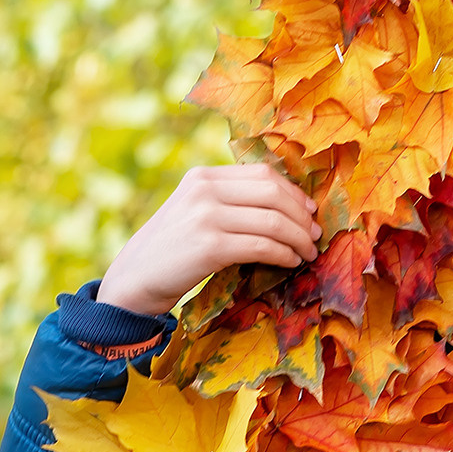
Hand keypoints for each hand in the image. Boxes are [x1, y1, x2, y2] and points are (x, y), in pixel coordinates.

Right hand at [96, 164, 319, 315]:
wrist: (137, 277)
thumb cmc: (175, 247)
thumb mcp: (196, 210)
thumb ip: (230, 200)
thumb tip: (290, 204)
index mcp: (203, 176)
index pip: (262, 174)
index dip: (294, 193)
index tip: (309, 211)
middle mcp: (204, 190)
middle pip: (273, 194)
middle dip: (302, 216)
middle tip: (315, 235)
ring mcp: (206, 216)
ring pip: (273, 221)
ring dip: (299, 239)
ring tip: (308, 253)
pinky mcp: (211, 246)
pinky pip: (263, 246)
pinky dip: (284, 255)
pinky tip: (291, 263)